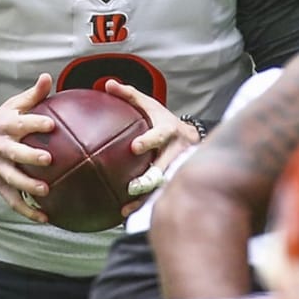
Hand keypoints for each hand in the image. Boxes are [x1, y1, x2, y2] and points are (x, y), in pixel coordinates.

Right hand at [0, 74, 55, 221]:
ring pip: (12, 179)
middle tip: (48, 159)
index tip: (51, 125)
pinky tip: (45, 218)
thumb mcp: (11, 107)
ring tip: (45, 191)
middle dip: (30, 156)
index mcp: (6, 126)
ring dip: (27, 186)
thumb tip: (49, 77)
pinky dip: (28, 211)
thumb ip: (32, 95)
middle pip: (15, 153)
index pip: (21, 123)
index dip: (35, 123)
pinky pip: (12, 201)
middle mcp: (0, 147)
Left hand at [103, 80, 201, 211]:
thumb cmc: (163, 119)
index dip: (149, 141)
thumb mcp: (150, 105)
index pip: (160, 136)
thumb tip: (107, 84)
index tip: (135, 147)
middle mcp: (177, 152)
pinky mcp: (175, 181)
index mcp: (170, 132)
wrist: (191, 137)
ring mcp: (178, 169)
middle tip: (132, 187)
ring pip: (162, 187)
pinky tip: (125, 214)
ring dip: (146, 200)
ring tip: (125, 209)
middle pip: (165, 168)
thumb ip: (130, 95)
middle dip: (150, 178)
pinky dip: (144, 206)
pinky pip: (158, 195)